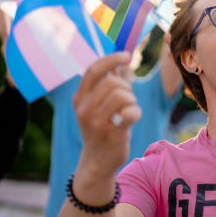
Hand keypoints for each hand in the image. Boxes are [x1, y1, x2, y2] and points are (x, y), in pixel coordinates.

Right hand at [73, 53, 141, 177]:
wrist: (97, 161)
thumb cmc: (102, 127)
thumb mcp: (96, 105)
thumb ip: (106, 82)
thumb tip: (120, 58)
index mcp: (79, 98)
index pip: (93, 70)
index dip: (112, 59)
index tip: (127, 55)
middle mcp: (84, 109)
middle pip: (111, 82)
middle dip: (126, 87)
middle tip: (127, 98)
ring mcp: (96, 122)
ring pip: (122, 95)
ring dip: (131, 100)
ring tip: (128, 110)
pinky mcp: (111, 133)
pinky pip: (130, 112)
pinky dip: (136, 113)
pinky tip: (130, 120)